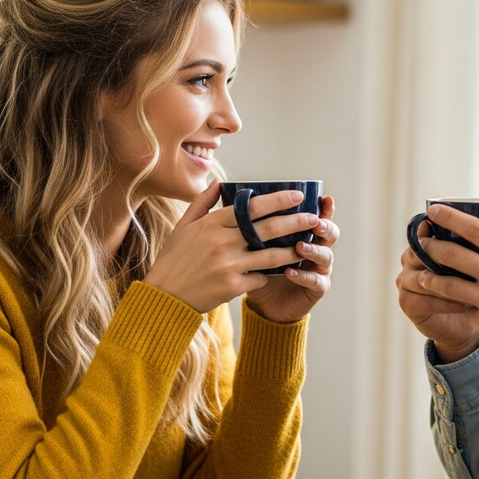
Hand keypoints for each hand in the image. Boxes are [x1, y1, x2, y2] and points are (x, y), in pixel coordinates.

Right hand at [143, 181, 335, 314]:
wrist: (164, 297)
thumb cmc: (174, 259)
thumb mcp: (183, 226)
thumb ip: (203, 203)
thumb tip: (220, 182)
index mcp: (212, 224)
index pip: (252, 207)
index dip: (278, 200)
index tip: (297, 195)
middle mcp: (222, 242)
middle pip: (268, 229)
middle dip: (295, 222)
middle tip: (314, 218)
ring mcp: (228, 265)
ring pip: (271, 256)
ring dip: (292, 251)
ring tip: (307, 246)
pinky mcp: (232, 286)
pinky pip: (261, 278)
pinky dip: (271, 274)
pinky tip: (281, 271)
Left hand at [245, 194, 339, 322]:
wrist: (263, 303)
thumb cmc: (261, 269)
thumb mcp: (258, 244)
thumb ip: (257, 224)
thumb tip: (240, 198)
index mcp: (307, 235)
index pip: (321, 217)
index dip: (326, 209)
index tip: (325, 199)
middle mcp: (318, 250)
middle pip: (331, 234)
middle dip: (326, 227)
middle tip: (315, 222)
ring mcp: (319, 270)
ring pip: (326, 257)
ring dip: (314, 250)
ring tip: (300, 246)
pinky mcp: (316, 289)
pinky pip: (315, 281)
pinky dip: (303, 276)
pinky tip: (289, 272)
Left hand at [402, 205, 478, 367]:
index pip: (474, 229)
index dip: (450, 217)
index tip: (434, 210)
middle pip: (452, 254)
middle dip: (430, 245)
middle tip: (421, 241)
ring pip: (446, 283)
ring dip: (428, 277)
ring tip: (419, 274)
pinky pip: (462, 308)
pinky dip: (452, 304)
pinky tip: (444, 302)